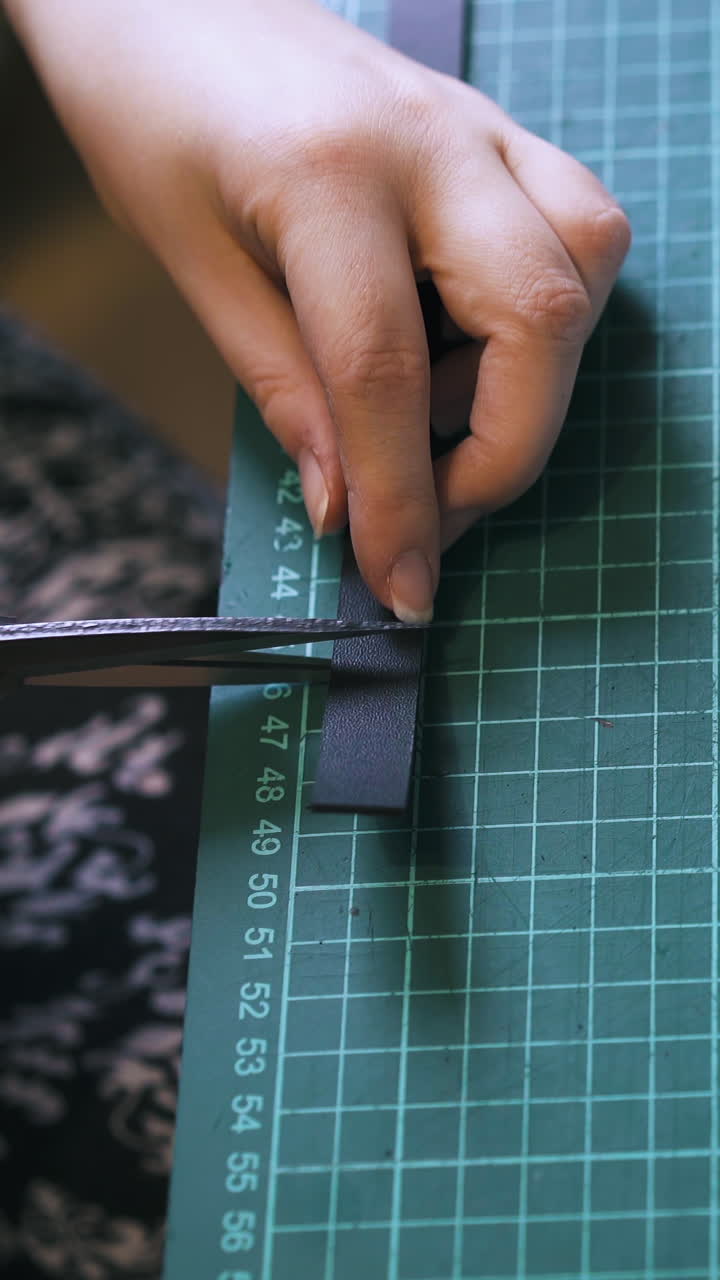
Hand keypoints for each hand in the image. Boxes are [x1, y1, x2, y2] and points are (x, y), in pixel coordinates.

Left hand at [7, 0, 629, 619]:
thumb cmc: (151, 113)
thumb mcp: (192, 265)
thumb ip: (282, 388)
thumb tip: (346, 506)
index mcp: (327, 177)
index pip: (388, 373)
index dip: (402, 502)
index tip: (403, 587)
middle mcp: (430, 142)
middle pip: (538, 317)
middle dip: (506, 452)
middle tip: (436, 514)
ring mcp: (476, 124)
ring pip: (586, 262)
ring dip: (535, 379)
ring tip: (435, 415)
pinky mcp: (491, 128)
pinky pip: (575, 222)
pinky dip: (543, 313)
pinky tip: (466, 343)